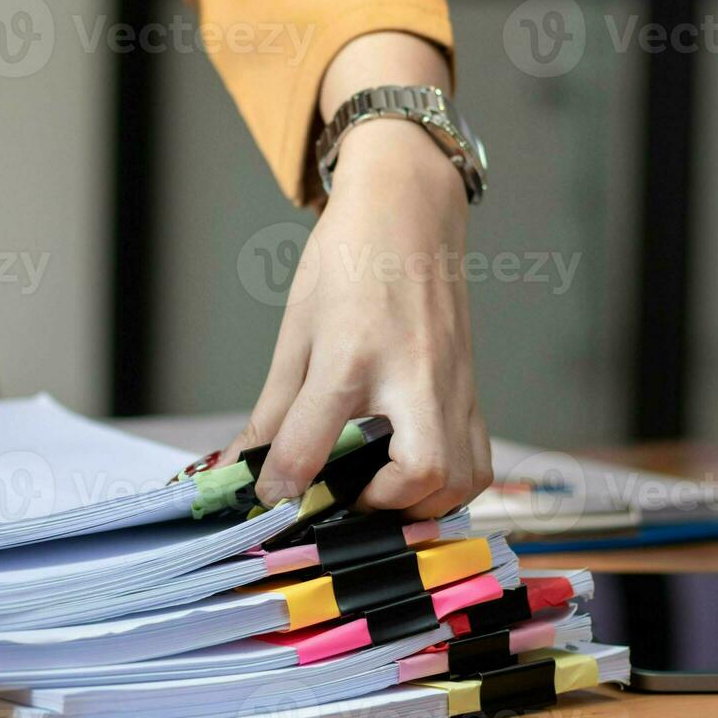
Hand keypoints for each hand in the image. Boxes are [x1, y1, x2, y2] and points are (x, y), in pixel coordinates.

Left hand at [224, 33, 490, 516]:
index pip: (316, 441)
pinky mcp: (474, 392)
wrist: (409, 212)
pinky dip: (448, 489)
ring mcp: (453, 386)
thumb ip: (273, 410)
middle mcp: (413, 375)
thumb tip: (240, 467)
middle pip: (418, 471)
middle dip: (378, 506)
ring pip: (457, 479)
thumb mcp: (297, 331)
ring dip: (416, 506)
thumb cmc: (347, 261)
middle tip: (340, 496)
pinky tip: (412, 480)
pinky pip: (478, 463)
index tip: (269, 502)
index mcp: (353, 354)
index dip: (284, 485)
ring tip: (375, 492)